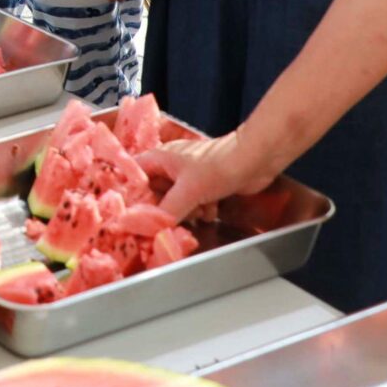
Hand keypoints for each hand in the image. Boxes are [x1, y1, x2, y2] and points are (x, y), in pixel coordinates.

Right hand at [138, 132, 277, 223]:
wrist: (255, 161)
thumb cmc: (218, 166)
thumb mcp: (188, 191)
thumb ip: (166, 211)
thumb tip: (149, 228)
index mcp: (158, 158)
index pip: (133, 177)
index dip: (132, 196)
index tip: (135, 215)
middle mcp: (169, 166)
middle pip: (154, 194)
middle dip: (166, 209)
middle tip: (174, 217)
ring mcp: (186, 177)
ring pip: (174, 203)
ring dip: (187, 212)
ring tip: (199, 210)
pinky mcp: (202, 186)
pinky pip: (191, 205)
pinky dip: (200, 210)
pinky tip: (211, 208)